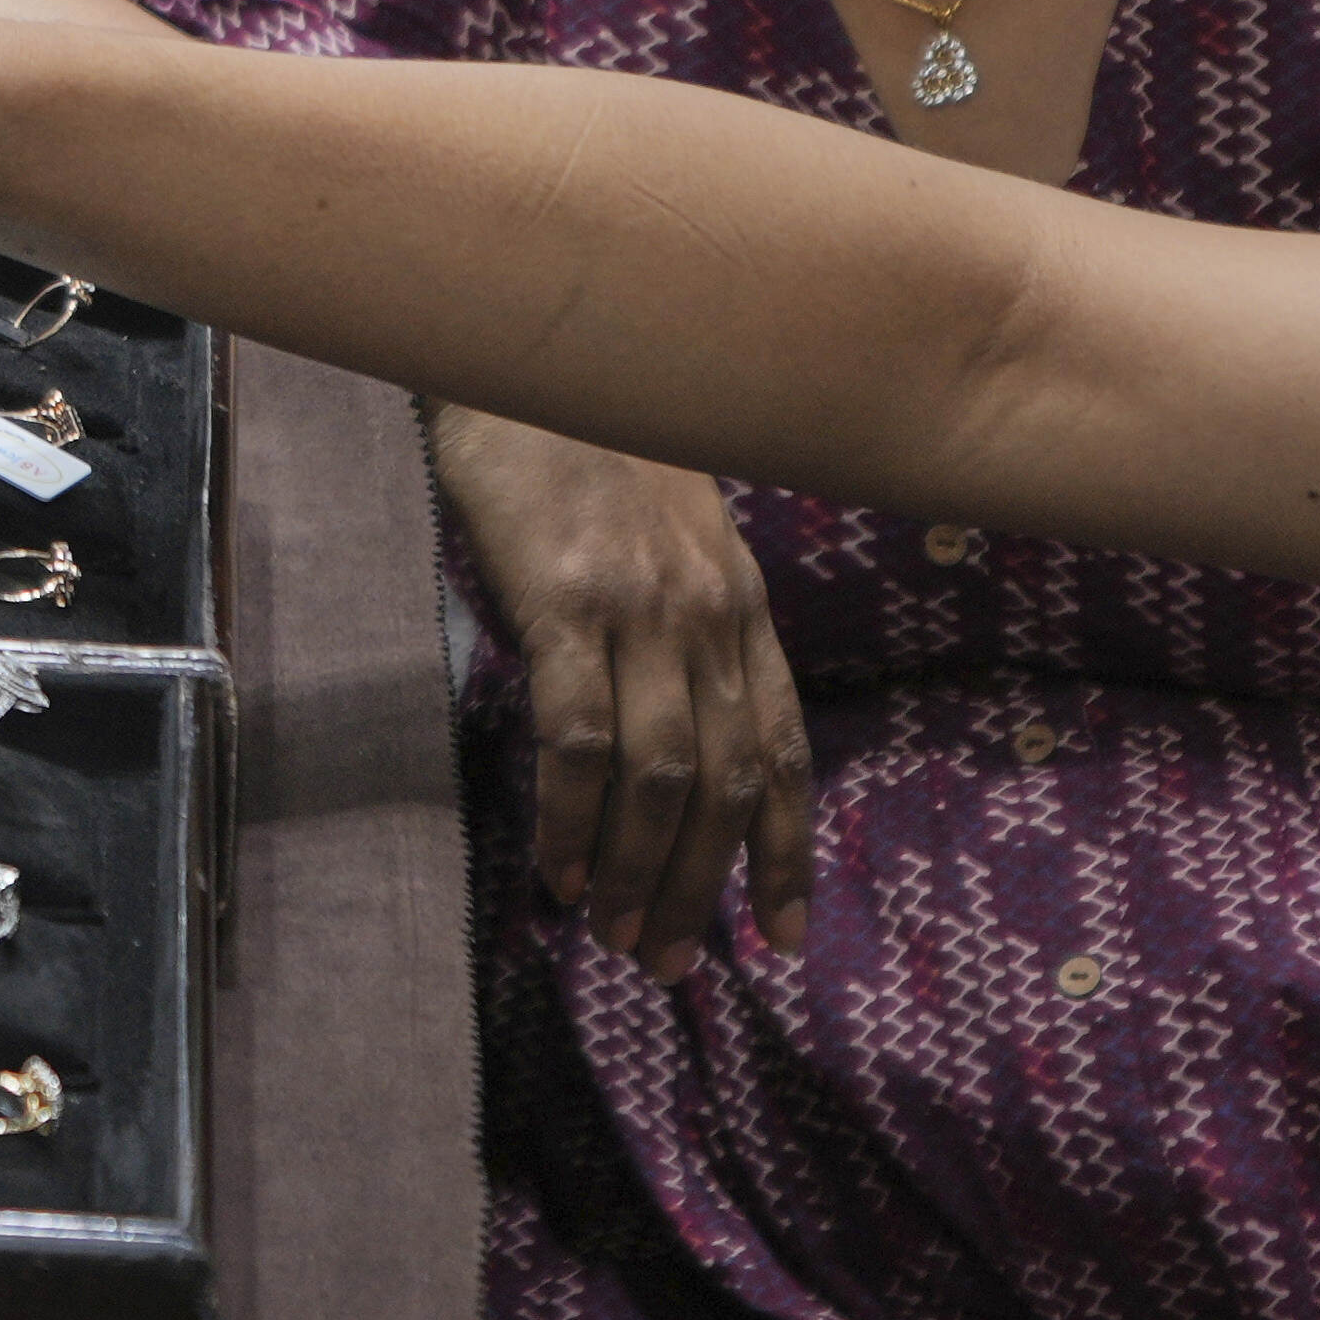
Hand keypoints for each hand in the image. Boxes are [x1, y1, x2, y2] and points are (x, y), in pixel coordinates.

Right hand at [437, 409, 809, 962]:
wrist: (529, 356)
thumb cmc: (585, 453)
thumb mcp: (667, 542)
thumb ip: (680, 630)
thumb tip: (665, 747)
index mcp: (742, 607)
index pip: (786, 751)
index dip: (790, 852)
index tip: (785, 937)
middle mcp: (710, 617)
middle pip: (731, 784)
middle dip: (708, 887)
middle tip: (675, 963)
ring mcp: (642, 610)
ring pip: (665, 777)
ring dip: (644, 872)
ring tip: (619, 938)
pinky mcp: (566, 603)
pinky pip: (580, 738)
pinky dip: (574, 818)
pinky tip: (559, 869)